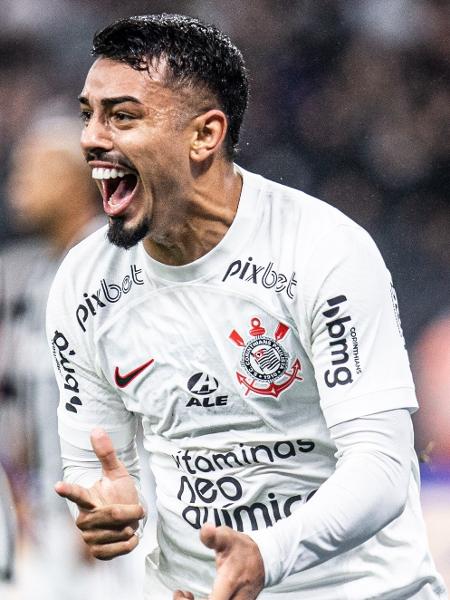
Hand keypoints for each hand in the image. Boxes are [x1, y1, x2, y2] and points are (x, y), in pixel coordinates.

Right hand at [54, 428, 144, 559]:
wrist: (128, 519)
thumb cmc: (120, 493)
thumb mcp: (117, 472)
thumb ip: (107, 453)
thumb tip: (96, 428)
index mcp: (87, 498)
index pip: (77, 493)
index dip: (68, 490)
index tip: (57, 486)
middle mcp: (84, 518)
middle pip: (112, 514)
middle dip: (130, 511)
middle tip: (135, 509)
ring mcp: (89, 537)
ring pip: (119, 531)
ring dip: (131, 527)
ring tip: (127, 523)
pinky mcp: (97, 552)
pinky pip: (121, 548)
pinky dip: (131, 542)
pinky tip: (128, 537)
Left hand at [173, 523, 264, 599]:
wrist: (263, 558)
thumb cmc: (241, 547)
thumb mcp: (227, 537)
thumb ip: (214, 536)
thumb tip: (205, 528)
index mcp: (230, 582)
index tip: (182, 593)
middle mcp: (236, 598)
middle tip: (181, 595)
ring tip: (188, 597)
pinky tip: (197, 598)